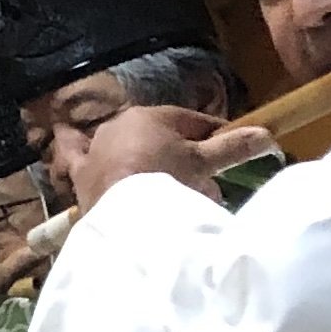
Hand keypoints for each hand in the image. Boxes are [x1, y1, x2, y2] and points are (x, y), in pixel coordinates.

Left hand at [72, 104, 276, 211]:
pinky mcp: (80, 174)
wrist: (125, 215)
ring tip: (166, 182)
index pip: (193, 121)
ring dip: (146, 160)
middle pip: (160, 137)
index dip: (216, 135)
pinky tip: (63, 134)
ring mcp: (96, 148)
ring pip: (127, 149)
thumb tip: (267, 134)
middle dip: (182, 153)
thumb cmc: (166, 180)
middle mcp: (118, 126)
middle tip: (202, 175)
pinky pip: (75, 154)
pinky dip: (72, 146)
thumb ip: (233, 146)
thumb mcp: (204, 163)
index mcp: (151, 116)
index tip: (233, 149)